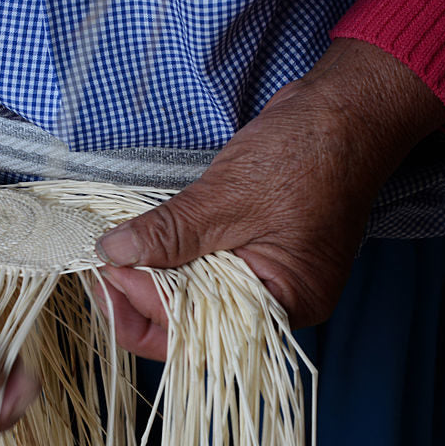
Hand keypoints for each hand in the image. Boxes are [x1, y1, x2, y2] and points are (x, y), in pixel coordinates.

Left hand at [95, 39, 444, 360]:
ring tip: (112, 251)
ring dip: (151, 275)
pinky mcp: (255, 249)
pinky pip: (205, 268)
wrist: (346, 111)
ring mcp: (266, 274)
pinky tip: (141, 242)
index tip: (106, 269)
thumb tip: (114, 252)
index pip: (196, 334)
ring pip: (193, 295)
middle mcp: (276, 301)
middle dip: (141, 294)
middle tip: (98, 261)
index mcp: (283, 303)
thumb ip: (169, 233)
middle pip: (191, 322)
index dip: (143, 307)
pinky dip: (172, 257)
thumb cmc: (305, 155)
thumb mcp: (227, 198)